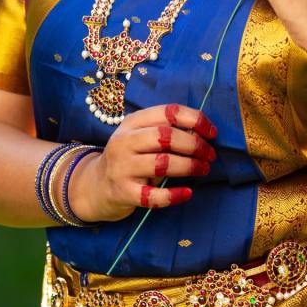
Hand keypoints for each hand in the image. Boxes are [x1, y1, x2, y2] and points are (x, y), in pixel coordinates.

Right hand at [69, 103, 216, 221]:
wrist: (94, 185)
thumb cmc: (129, 157)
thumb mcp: (140, 136)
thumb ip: (165, 131)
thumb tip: (203, 133)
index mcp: (133, 122)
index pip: (168, 111)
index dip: (195, 119)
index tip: (212, 132)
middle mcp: (125, 141)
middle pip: (166, 136)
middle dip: (195, 145)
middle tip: (210, 155)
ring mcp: (122, 167)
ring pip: (162, 163)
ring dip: (189, 166)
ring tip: (203, 169)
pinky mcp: (123, 192)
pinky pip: (152, 195)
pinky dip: (173, 195)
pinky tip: (187, 193)